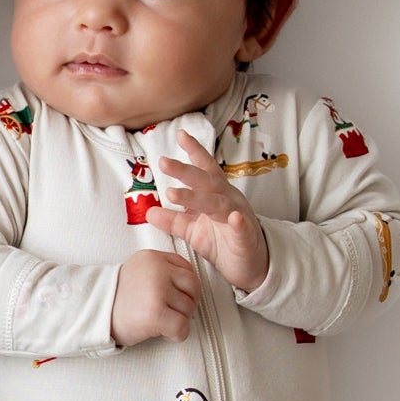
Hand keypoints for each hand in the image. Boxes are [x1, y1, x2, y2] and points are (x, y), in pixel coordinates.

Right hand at [111, 248, 200, 346]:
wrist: (90, 316)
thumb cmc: (111, 300)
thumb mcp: (136, 273)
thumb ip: (160, 272)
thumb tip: (185, 286)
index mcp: (152, 258)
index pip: (187, 268)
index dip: (184, 287)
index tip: (175, 297)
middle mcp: (156, 270)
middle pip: (193, 287)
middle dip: (186, 303)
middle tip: (171, 311)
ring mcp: (157, 291)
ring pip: (188, 308)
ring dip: (178, 320)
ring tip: (158, 321)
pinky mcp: (156, 313)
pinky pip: (182, 327)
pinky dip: (176, 335)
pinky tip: (163, 333)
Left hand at [147, 132, 270, 292]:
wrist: (250, 265)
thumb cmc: (223, 242)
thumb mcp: (193, 230)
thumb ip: (173, 220)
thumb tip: (149, 212)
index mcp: (215, 195)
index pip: (203, 170)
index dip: (194, 152)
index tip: (180, 135)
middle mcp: (227, 200)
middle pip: (206, 181)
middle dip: (185, 171)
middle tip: (163, 162)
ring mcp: (238, 216)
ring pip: (217, 202)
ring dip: (196, 197)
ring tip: (174, 193)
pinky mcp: (245, 236)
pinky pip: (242, 227)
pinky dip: (238, 221)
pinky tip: (233, 217)